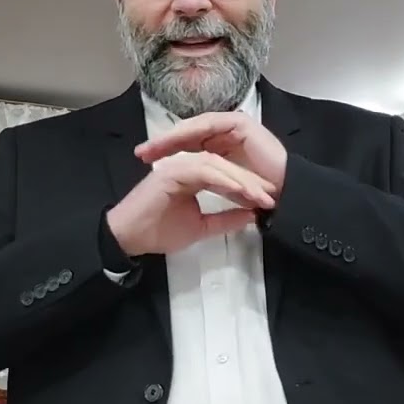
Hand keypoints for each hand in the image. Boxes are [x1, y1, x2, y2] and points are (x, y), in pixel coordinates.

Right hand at [106, 151, 275, 256]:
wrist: (131, 238)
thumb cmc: (159, 232)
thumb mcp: (201, 227)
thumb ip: (224, 220)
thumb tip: (250, 216)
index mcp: (193, 176)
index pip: (226, 176)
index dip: (248, 188)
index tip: (267, 203)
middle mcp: (187, 165)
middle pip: (226, 166)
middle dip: (250, 182)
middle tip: (271, 198)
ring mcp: (179, 166)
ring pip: (218, 165)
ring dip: (241, 181)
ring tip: (260, 196)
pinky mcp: (173, 171)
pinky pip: (205, 171)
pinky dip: (224, 180)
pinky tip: (240, 192)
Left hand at [134, 113, 287, 191]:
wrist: (288, 191)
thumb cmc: (261, 194)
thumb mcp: (228, 187)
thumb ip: (213, 182)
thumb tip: (191, 186)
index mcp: (223, 145)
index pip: (189, 144)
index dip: (167, 151)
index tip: (145, 162)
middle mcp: (226, 132)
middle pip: (188, 133)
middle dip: (164, 142)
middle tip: (140, 153)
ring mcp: (233, 125)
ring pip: (195, 127)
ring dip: (173, 136)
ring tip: (153, 147)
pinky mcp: (240, 123)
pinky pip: (210, 125)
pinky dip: (192, 132)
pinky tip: (175, 140)